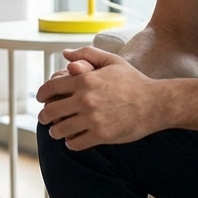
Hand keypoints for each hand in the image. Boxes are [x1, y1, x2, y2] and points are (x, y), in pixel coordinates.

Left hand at [36, 46, 170, 149]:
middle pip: (51, 111)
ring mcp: (92, 119)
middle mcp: (85, 99)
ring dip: (56, 131)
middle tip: (44, 119)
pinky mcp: (101, 135)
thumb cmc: (134, 81)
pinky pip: (75, 143)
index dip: (42, 95)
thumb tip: (65, 54)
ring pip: (60, 130)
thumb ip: (87, 54)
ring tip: (57, 131)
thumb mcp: (111, 61)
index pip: (50, 88)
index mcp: (84, 80)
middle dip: (44, 116)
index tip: (41, 100)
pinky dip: (71, 143)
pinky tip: (73, 140)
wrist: (156, 103)